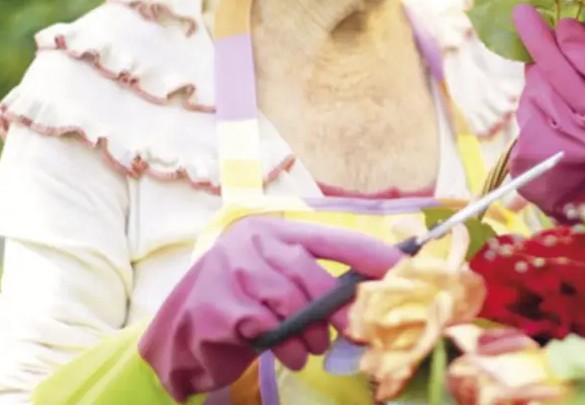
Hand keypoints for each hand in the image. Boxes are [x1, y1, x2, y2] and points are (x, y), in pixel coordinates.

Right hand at [137, 217, 403, 400]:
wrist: (181, 335)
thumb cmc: (242, 306)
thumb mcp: (278, 284)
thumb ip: (315, 284)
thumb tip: (370, 297)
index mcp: (274, 232)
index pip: (332, 238)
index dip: (370, 255)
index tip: (403, 269)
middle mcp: (250, 242)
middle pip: (308, 274)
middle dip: (334, 308)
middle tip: (348, 331)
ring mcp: (229, 271)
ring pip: (288, 304)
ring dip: (306, 334)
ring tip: (307, 350)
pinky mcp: (216, 306)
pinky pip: (264, 328)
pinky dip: (280, 346)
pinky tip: (281, 353)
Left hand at [508, 4, 584, 220]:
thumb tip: (567, 31)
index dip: (582, 48)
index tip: (565, 25)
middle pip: (565, 78)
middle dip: (542, 42)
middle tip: (524, 13)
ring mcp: (566, 147)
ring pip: (541, 89)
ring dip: (539, 75)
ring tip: (550, 78)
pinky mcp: (538, 153)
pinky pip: (528, 108)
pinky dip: (532, 97)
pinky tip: (542, 103)